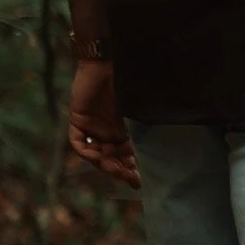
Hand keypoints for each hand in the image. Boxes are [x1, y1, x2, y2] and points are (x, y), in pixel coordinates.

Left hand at [68, 61, 138, 187]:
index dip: (131, 169)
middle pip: (111, 158)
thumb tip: (165, 148)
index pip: (126, 156)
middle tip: (129, 177)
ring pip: (96, 154)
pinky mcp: (78, 120)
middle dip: (120, 169)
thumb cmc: (130, 82)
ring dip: (105, 164)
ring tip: (115, 168)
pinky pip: (78, 143)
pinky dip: (86, 151)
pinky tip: (97, 155)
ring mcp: (92, 127)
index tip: (139, 181)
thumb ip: (146, 128)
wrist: (110, 62)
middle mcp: (108, 131)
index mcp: (124, 130)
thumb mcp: (141, 110)